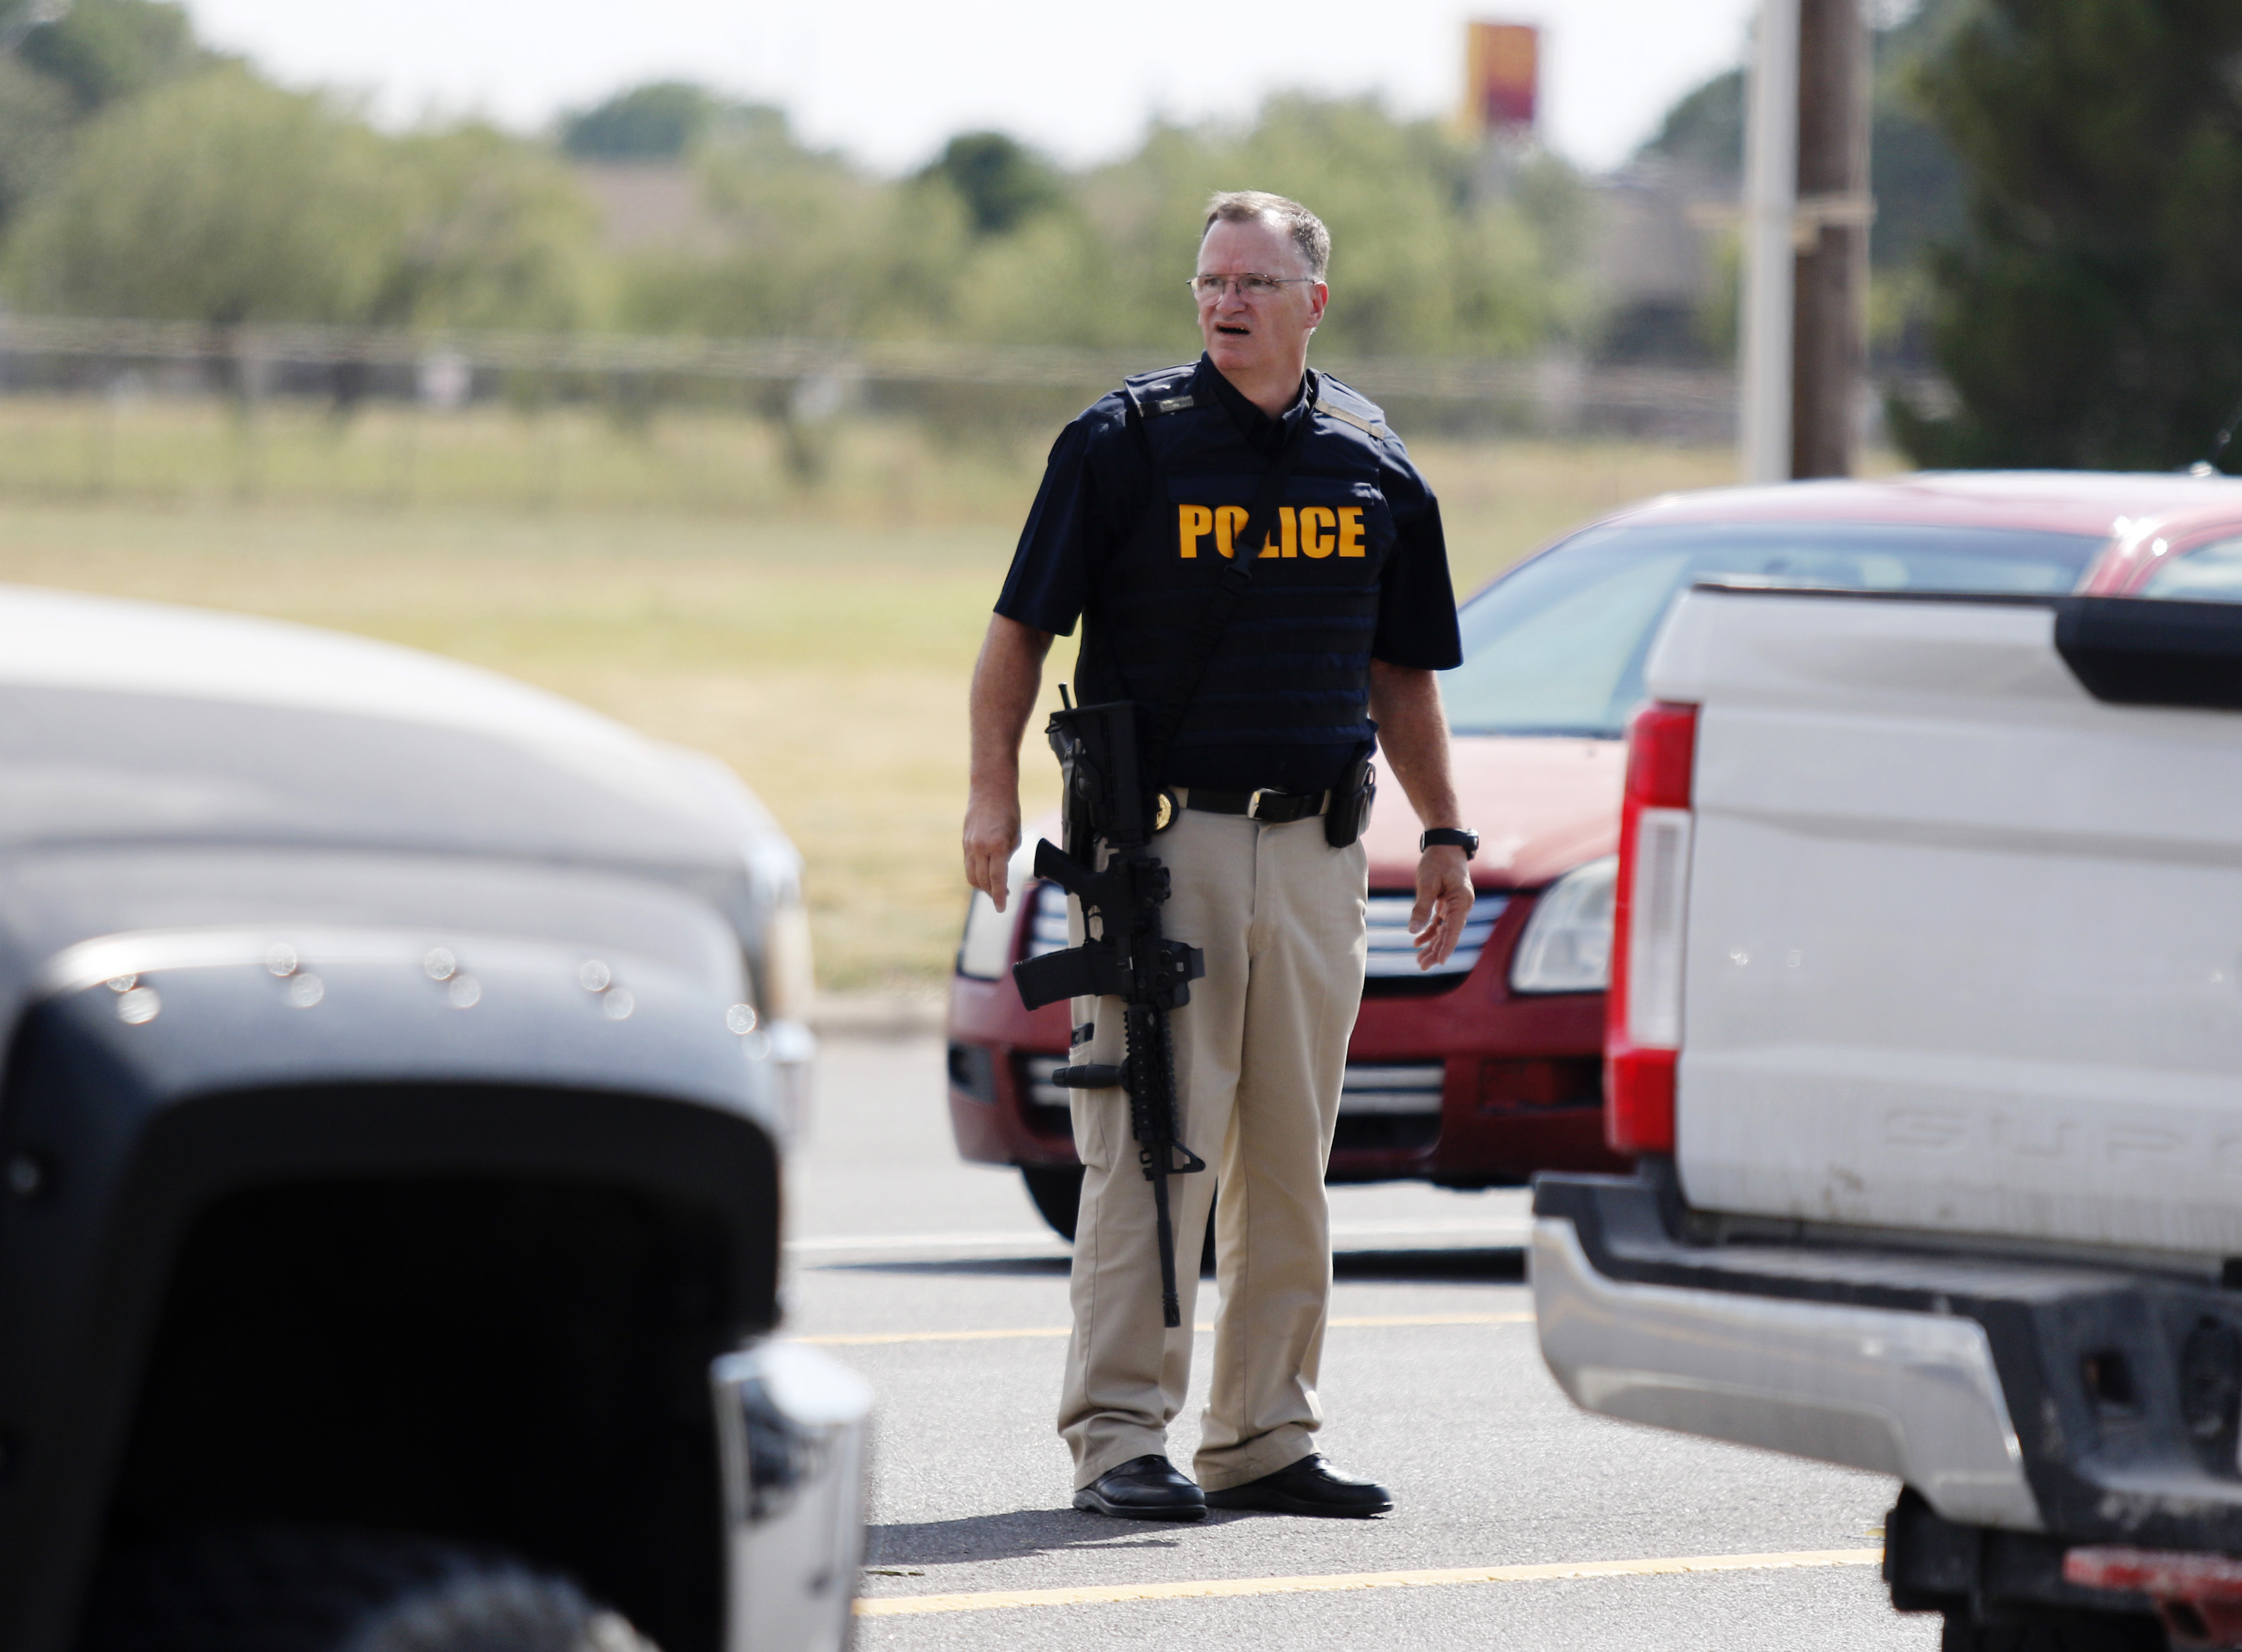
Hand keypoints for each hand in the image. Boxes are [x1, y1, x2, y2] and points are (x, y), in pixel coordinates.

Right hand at [962, 786, 1021, 910]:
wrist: (990, 790)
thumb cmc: (1008, 811)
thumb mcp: (1015, 836)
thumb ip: (1007, 856)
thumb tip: (1000, 873)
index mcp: (997, 845)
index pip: (997, 879)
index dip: (999, 896)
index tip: (1001, 908)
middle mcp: (980, 847)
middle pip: (983, 881)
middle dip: (992, 892)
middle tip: (1002, 896)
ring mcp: (969, 845)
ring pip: (972, 875)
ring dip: (982, 886)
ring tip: (993, 889)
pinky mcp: (964, 842)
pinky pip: (968, 865)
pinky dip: (976, 873)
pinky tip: (985, 874)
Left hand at [1409, 845, 1473, 969]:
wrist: (1445, 844)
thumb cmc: (1437, 861)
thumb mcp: (1427, 884)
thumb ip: (1421, 907)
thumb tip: (1412, 931)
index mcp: (1461, 901)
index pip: (1454, 929)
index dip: (1446, 947)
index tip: (1439, 962)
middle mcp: (1461, 906)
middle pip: (1449, 934)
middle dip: (1436, 951)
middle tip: (1422, 966)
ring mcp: (1455, 905)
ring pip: (1444, 930)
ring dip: (1432, 944)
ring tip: (1420, 960)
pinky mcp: (1447, 903)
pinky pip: (1440, 922)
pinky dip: (1430, 932)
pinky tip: (1418, 942)